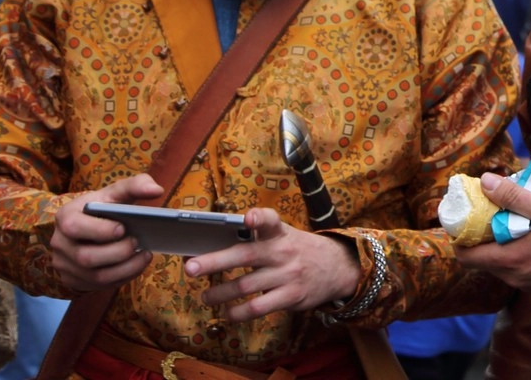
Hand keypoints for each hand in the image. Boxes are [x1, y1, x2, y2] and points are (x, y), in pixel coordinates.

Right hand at [51, 173, 164, 292]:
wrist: (87, 226)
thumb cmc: (104, 207)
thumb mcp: (115, 192)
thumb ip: (135, 186)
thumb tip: (156, 190)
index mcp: (66, 216)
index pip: (74, 227)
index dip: (100, 230)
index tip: (123, 228)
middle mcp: (60, 243)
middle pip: (86, 257)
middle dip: (118, 252)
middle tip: (137, 243)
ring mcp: (64, 264)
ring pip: (95, 277)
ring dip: (125, 269)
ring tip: (144, 256)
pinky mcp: (72, 280)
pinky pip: (98, 286)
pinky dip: (121, 278)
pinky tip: (135, 266)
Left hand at [187, 208, 362, 321]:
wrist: (338, 267)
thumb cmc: (298, 250)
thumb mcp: (284, 237)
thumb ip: (255, 239)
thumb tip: (210, 249)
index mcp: (280, 233)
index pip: (270, 220)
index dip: (259, 217)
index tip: (248, 217)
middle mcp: (283, 252)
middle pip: (245, 255)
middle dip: (215, 262)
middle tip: (191, 268)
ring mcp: (288, 275)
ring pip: (245, 285)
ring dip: (219, 293)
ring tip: (205, 297)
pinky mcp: (291, 297)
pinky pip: (258, 308)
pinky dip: (238, 313)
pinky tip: (228, 313)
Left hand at [454, 172, 530, 292]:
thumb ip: (514, 196)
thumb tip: (484, 181)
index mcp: (510, 260)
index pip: (465, 256)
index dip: (459, 236)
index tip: (465, 216)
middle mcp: (512, 276)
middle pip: (481, 257)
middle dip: (480, 234)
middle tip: (490, 209)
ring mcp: (524, 282)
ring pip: (497, 261)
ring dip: (498, 240)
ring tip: (512, 216)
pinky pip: (513, 265)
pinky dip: (512, 248)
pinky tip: (527, 230)